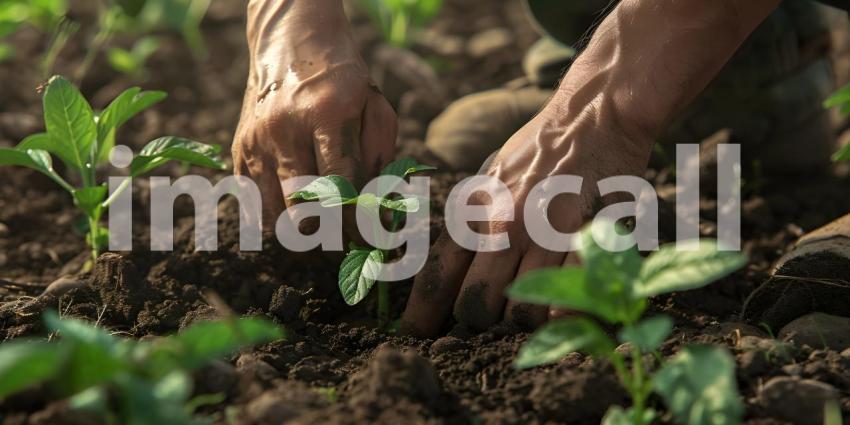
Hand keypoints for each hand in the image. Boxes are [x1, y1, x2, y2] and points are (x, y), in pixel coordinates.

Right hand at [233, 0, 396, 229]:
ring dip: (300, 233)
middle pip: (301, 210)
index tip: (367, 238)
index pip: (339, 187)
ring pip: (274, 216)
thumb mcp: (375, 110)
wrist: (292, 47)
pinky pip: (253, 207)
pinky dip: (276, 219)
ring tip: (320, 230)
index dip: (354, 222)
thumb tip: (376, 217)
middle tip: (344, 241)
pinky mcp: (239, 152)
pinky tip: (295, 213)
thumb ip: (380, 162)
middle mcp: (284, 129)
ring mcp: (256, 142)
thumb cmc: (344, 84)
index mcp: (325, 114)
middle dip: (327, 236)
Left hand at [401, 95, 653, 336]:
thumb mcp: (486, 180)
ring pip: (522, 313)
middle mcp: (502, 227)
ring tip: (532, 311)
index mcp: (473, 213)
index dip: (421, 317)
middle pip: (476, 307)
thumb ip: (468, 222)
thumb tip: (447, 266)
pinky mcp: (585, 238)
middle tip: (491, 319)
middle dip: (480, 323)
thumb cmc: (534, 151)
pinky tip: (564, 318)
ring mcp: (544, 235)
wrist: (589, 116)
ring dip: (524, 323)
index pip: (435, 276)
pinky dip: (565, 320)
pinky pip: (570, 299)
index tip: (414, 338)